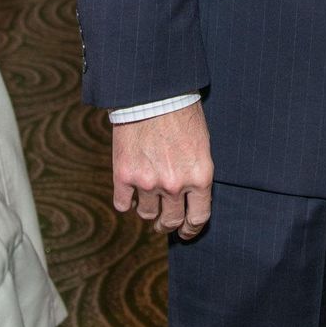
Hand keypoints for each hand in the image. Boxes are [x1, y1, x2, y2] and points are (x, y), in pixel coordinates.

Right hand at [112, 101, 212, 238]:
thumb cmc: (182, 113)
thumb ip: (196, 173)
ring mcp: (147, 182)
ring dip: (148, 211)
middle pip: (170, 221)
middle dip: (168, 225)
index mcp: (199, 177)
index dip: (192, 229)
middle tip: (165, 224)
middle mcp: (174, 185)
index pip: (197, 218)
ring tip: (148, 203)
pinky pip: (123, 204)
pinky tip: (129, 195)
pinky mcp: (124, 175)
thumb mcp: (202, 144)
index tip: (186, 232)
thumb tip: (190, 195)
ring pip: (146, 214)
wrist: (153, 94)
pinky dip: (126, 202)